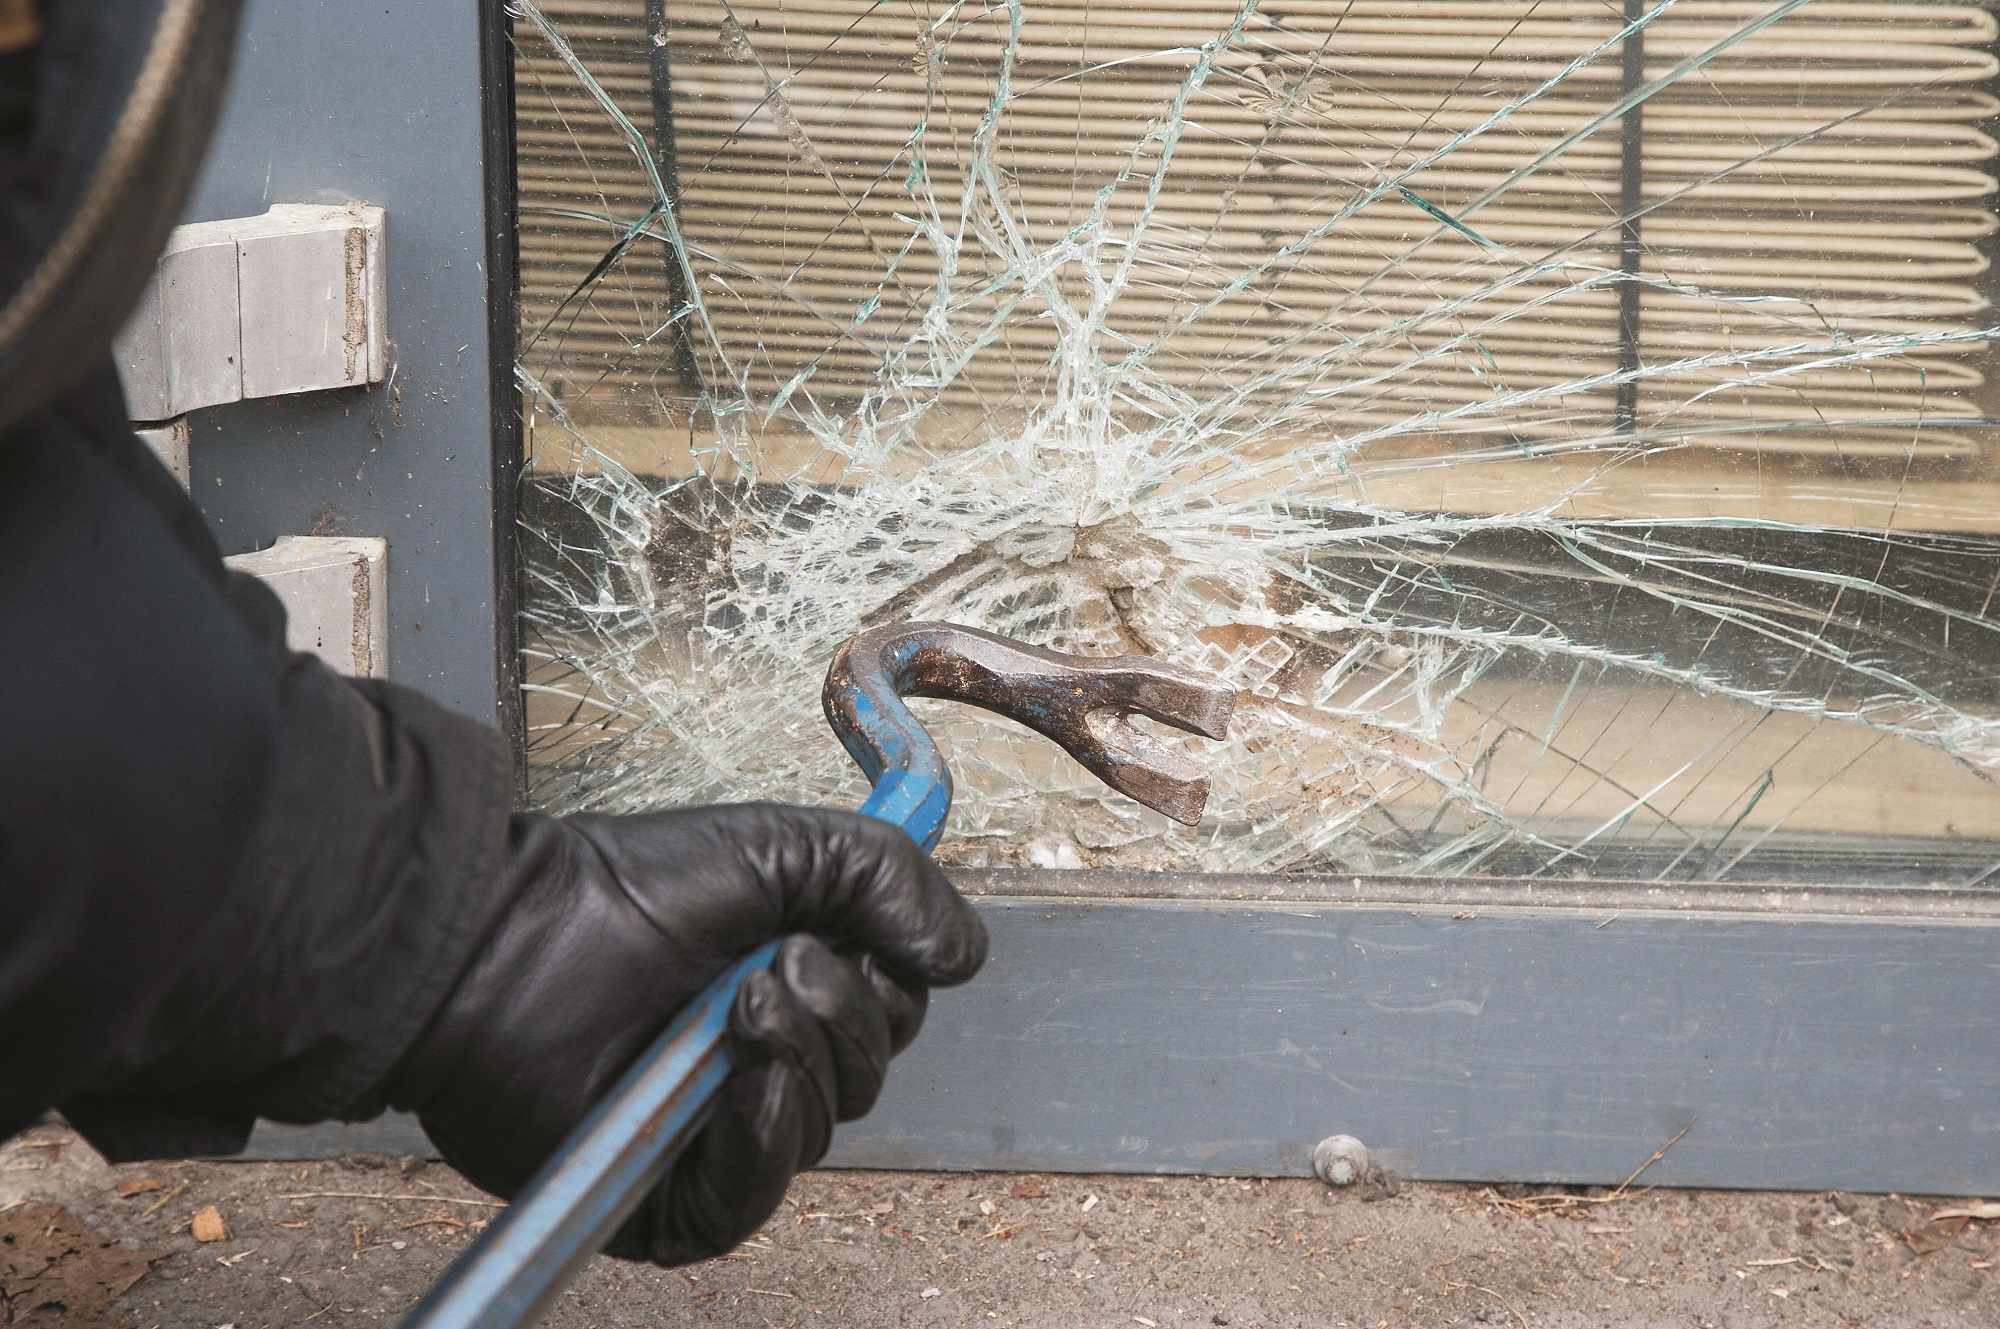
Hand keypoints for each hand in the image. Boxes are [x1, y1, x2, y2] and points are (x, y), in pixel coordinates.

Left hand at [380, 804, 986, 1264]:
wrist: (511, 942)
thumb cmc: (626, 889)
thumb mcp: (785, 847)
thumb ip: (890, 876)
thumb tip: (964, 955)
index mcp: (790, 986)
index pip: (890, 1015)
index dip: (883, 982)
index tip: (829, 933)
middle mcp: (761, 1062)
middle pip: (868, 1075)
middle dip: (841, 1016)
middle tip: (769, 964)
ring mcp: (717, 1133)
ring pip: (822, 1130)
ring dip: (798, 1060)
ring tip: (731, 1007)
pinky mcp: (669, 1196)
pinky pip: (754, 1199)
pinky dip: (762, 1139)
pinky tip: (739, 1082)